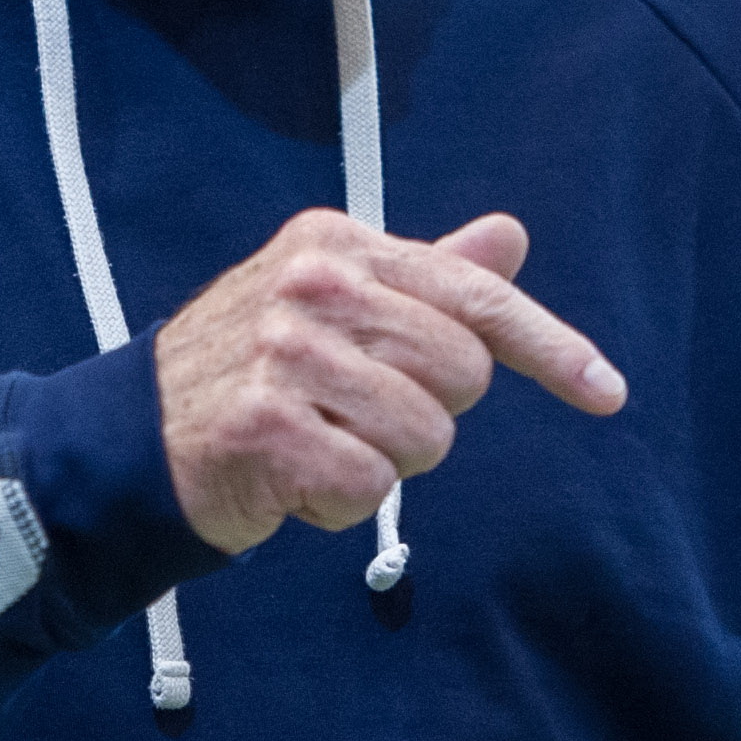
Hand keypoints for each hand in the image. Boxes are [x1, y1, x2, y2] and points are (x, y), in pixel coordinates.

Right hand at [152, 209, 625, 555]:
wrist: (134, 436)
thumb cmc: (256, 368)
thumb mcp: (339, 303)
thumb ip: (429, 276)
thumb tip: (509, 237)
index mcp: (338, 244)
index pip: (475, 297)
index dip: (550, 347)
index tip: (607, 392)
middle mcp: (311, 286)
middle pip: (462, 376)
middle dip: (425, 412)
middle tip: (354, 410)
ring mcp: (283, 356)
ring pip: (424, 438)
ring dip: (383, 462)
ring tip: (320, 441)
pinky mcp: (262, 430)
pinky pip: (370, 489)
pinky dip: (341, 504)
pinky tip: (295, 479)